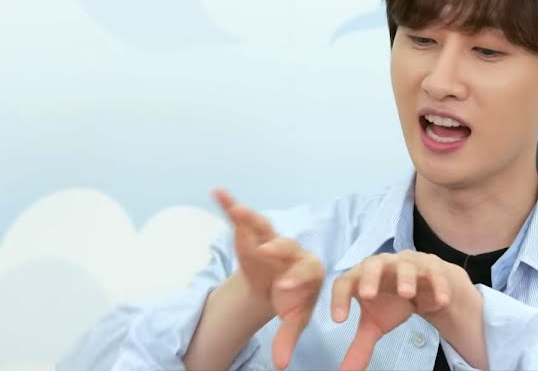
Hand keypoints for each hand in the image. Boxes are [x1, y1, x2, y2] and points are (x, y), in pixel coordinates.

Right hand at [214, 189, 324, 369]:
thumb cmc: (292, 300)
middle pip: (287, 246)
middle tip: (265, 250)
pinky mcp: (254, 234)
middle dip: (277, 247)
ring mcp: (272, 239)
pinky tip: (218, 193)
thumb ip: (288, 340)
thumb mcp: (293, 319)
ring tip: (237, 210)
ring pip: (265, 228)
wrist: (279, 284)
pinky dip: (230, 205)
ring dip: (251, 219)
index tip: (283, 289)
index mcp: (309, 270)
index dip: (295, 279)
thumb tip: (282, 366)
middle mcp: (293, 250)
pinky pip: (243, 219)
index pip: (306, 272)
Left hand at [330, 250, 479, 370]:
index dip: (339, 298)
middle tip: (367, 294)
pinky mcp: (430, 266)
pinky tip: (440, 301)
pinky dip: (437, 286)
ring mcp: (407, 263)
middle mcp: (382, 265)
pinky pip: (433, 273)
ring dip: (405, 279)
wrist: (425, 287)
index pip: (344, 282)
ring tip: (407, 294)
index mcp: (361, 277)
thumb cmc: (391, 302)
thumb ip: (360, 345)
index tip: (339, 320)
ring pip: (404, 266)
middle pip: (372, 265)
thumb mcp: (375, 324)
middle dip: (369, 278)